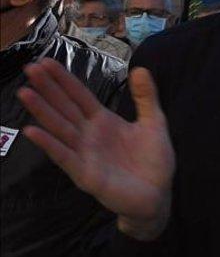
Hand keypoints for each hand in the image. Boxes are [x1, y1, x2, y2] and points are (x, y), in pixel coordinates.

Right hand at [18, 61, 173, 240]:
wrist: (158, 195)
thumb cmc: (153, 161)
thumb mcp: (154, 123)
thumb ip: (146, 97)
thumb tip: (141, 68)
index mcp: (103, 121)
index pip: (79, 96)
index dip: (64, 80)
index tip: (46, 61)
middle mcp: (88, 135)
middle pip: (64, 107)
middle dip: (48, 89)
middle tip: (29, 68)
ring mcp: (84, 154)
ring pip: (59, 128)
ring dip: (42, 111)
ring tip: (25, 92)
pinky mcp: (84, 174)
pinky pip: (64, 156)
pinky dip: (48, 144)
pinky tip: (32, 131)